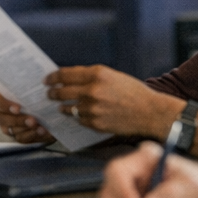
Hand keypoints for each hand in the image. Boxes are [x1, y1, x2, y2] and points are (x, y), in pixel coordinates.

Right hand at [0, 92, 50, 143]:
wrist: (48, 111)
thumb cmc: (37, 98)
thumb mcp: (33, 92)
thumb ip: (29, 93)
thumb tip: (36, 90)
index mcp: (2, 100)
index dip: (4, 105)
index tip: (18, 108)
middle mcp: (2, 115)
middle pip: (1, 119)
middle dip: (17, 120)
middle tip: (32, 120)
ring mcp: (8, 127)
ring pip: (12, 130)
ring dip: (27, 129)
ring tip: (41, 127)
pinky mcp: (18, 137)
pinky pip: (21, 139)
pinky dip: (32, 135)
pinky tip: (42, 131)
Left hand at [48, 66, 183, 137]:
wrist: (150, 112)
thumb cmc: (133, 92)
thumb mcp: (112, 75)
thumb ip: (91, 76)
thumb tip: (70, 79)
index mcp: (96, 74)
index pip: (65, 74)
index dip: (53, 77)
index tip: (47, 80)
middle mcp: (92, 90)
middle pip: (62, 92)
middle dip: (53, 93)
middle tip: (49, 94)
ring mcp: (92, 108)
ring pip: (68, 108)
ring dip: (63, 107)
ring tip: (62, 107)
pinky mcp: (95, 123)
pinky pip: (79, 120)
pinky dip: (78, 118)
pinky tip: (80, 115)